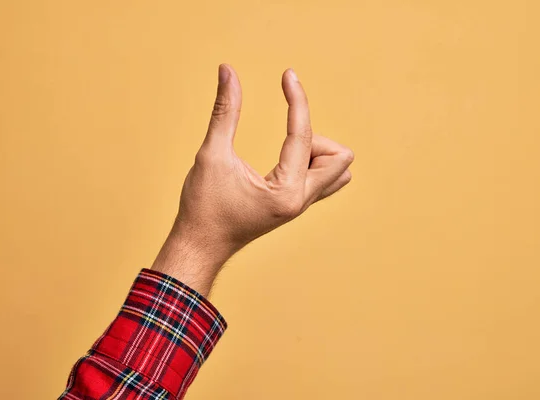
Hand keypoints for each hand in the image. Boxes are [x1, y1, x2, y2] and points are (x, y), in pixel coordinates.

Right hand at [152, 64, 353, 294]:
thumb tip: (228, 71)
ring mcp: (301, 206)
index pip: (304, 135)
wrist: (200, 245)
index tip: (287, 75)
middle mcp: (301, 201)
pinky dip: (311, 161)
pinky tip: (283, 158)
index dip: (297, 100)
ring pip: (337, 170)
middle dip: (314, 136)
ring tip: (282, 152)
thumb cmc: (203, 207)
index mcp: (286, 191)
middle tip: (280, 137)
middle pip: (340, 156)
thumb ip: (224, 111)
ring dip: (316, 151)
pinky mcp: (296, 206)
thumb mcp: (211, 155)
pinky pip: (324, 179)